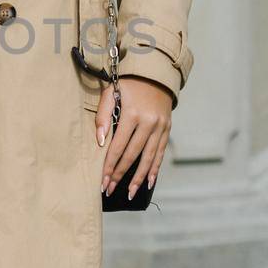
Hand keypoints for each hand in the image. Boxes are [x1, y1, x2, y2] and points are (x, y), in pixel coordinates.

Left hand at [94, 76, 172, 201]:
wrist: (154, 74)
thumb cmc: (127, 85)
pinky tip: (148, 182)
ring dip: (138, 178)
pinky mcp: (167, 129)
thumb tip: (100, 142)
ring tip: (130, 193)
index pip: (118, 146)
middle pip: (132, 155)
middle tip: (109, 189)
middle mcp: (149, 122)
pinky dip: (154, 169)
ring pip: (148, 158)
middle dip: (120, 174)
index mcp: (132, 114)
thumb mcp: (110, 93)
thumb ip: (103, 116)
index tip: (102, 180)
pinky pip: (160, 153)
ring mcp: (160, 127)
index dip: (110, 165)